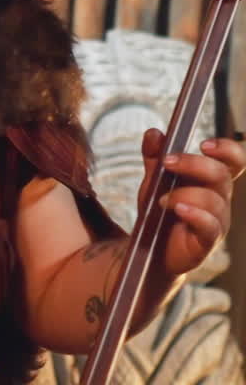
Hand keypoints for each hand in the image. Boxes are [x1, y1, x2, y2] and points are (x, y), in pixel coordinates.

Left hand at [139, 128, 245, 276]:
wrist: (151, 251)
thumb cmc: (160, 213)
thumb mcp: (154, 181)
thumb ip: (154, 158)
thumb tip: (153, 133)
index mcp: (212, 181)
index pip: (234, 161)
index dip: (227, 150)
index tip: (204, 144)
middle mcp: (220, 199)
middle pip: (221, 174)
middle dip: (194, 164)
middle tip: (168, 162)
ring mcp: (217, 221)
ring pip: (213, 199)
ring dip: (183, 194)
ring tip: (161, 201)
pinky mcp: (207, 241)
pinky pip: (210, 225)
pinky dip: (195, 214)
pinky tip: (179, 210)